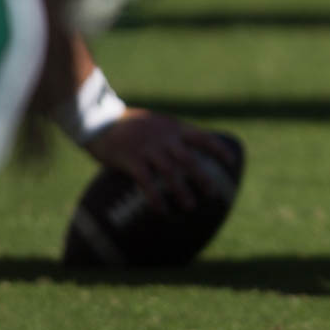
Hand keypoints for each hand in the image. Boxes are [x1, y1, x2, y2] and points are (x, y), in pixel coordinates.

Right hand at [82, 110, 238, 211]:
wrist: (99, 120)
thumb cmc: (129, 125)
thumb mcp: (157, 123)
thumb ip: (172, 136)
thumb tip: (187, 154)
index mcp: (174, 127)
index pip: (203, 137)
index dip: (218, 150)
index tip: (230, 162)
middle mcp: (164, 137)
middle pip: (189, 159)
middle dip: (202, 177)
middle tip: (211, 193)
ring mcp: (148, 148)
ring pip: (170, 171)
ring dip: (181, 190)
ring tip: (190, 206)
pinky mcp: (131, 159)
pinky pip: (146, 181)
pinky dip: (155, 197)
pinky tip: (161, 210)